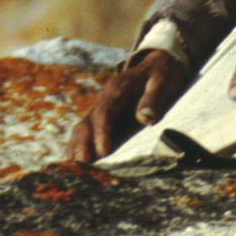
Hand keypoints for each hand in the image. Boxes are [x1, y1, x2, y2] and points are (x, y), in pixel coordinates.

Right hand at [65, 49, 188, 162]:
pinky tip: (75, 164)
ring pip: (83, 127)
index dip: (101, 132)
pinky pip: (88, 132)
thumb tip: (144, 119)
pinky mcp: (105, 118)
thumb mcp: (162, 83)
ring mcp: (102, 108)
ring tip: (72, 169)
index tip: (103, 152)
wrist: (158, 65)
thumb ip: (153, 100)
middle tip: (81, 166)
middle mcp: (105, 99)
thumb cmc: (161, 75)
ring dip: (76, 146)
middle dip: (82, 143)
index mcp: (118, 89)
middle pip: (87, 121)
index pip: (104, 112)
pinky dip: (79, 146)